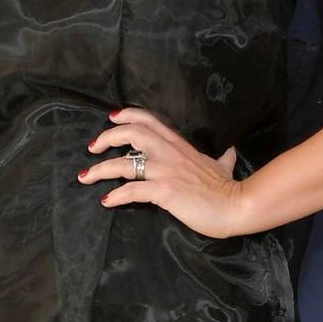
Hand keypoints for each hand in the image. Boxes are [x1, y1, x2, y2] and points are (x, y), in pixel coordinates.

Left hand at [80, 107, 244, 237]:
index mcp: (178, 145)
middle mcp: (168, 153)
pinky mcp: (165, 191)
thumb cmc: (226, 187)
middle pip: (130, 133)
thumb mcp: (222, 165)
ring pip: (124, 164)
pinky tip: (107, 200)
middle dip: (106, 137)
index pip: (148, 120)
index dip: (126, 115)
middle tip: (92, 147)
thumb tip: (231, 152)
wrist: (237, 206)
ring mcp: (165, 171)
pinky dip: (116, 195)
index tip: (111, 119)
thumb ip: (222, 158)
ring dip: (100, 170)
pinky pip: (133, 191)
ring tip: (86, 177)